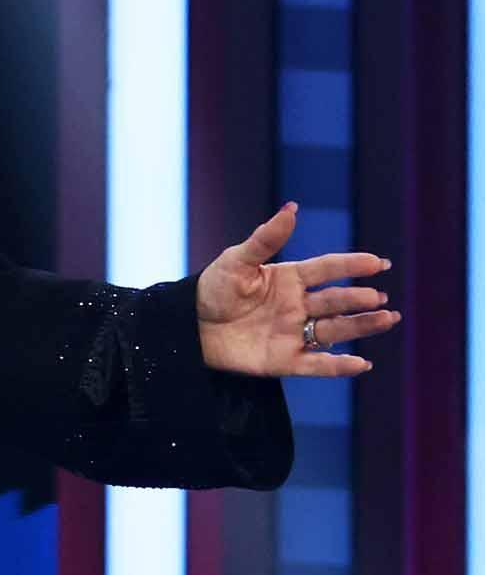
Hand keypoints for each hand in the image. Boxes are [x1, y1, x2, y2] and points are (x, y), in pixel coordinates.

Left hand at [195, 202, 393, 377]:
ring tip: (387, 319)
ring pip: (335, 329)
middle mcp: (298, 305)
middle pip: (336, 301)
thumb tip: (291, 208)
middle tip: (380, 298)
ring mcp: (293, 332)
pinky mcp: (283, 360)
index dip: (351, 265)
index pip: (327, 269)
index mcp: (289, 279)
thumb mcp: (236, 261)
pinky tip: (362, 363)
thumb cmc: (212, 289)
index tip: (377, 263)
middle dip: (359, 299)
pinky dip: (339, 366)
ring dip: (361, 326)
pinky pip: (316, 364)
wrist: (187, 325)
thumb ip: (265, 239)